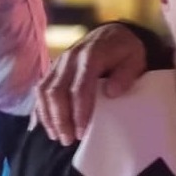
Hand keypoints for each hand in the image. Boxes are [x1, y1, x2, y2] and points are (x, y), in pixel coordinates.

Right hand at [36, 23, 145, 144]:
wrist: (112, 34)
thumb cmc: (125, 51)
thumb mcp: (135, 59)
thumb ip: (126, 75)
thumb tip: (111, 92)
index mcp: (90, 56)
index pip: (80, 87)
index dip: (79, 111)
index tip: (82, 132)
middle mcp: (69, 58)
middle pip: (56, 91)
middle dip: (60, 118)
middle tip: (68, 140)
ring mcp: (58, 63)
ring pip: (44, 91)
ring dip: (48, 116)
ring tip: (57, 136)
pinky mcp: (53, 69)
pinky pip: (40, 89)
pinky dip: (40, 108)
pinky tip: (46, 125)